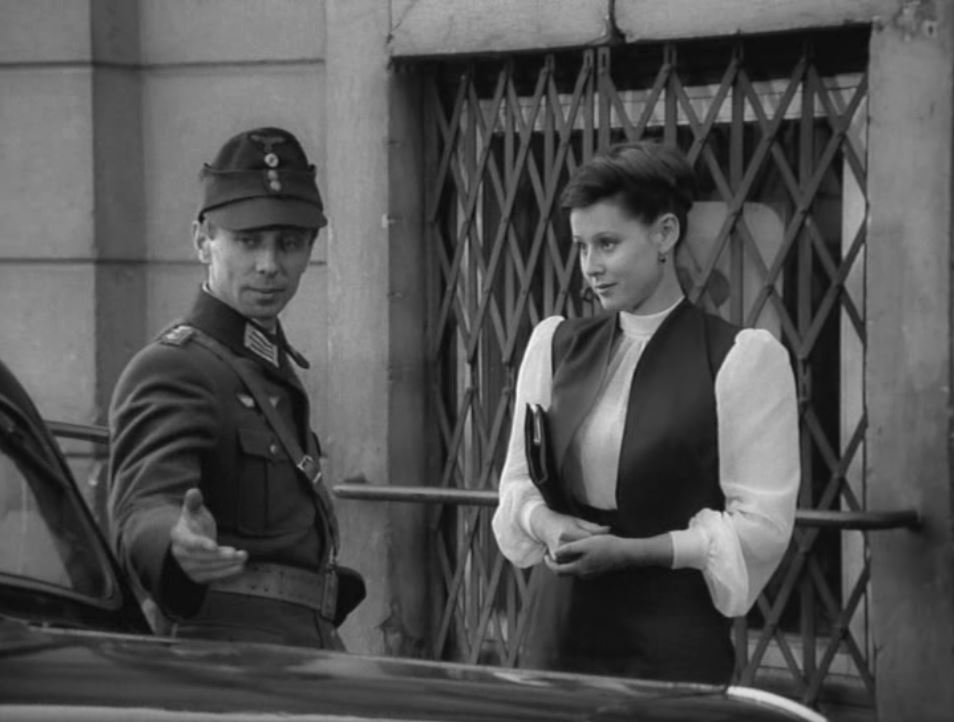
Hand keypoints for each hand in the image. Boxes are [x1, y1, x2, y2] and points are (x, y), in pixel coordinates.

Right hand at [170, 488, 247, 583]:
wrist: (191, 540)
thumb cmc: (194, 523)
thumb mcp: (194, 511)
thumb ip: (194, 502)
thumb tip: (193, 491)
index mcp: (178, 536)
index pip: (188, 542)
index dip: (200, 544)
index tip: (214, 546)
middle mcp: (181, 554)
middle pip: (200, 558)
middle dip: (219, 556)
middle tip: (236, 553)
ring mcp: (188, 567)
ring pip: (208, 568)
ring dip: (226, 564)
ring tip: (243, 557)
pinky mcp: (198, 576)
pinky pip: (212, 576)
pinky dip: (226, 573)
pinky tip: (240, 567)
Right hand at [528, 505, 609, 559]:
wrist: (545, 525)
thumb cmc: (564, 522)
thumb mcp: (578, 521)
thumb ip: (592, 527)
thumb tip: (608, 529)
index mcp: (569, 530)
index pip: (588, 539)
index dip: (599, 542)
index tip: (606, 543)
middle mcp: (561, 541)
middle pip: (582, 553)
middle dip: (593, 555)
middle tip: (602, 556)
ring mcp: (557, 550)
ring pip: (574, 561)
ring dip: (584, 563)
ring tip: (594, 561)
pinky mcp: (555, 557)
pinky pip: (567, 565)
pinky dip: (576, 566)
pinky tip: (583, 563)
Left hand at [545, 533, 673, 577]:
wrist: (626, 553)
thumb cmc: (606, 546)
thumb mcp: (586, 543)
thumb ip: (570, 548)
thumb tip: (556, 552)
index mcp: (579, 568)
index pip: (558, 571)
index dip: (549, 563)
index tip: (545, 555)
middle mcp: (584, 574)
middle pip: (564, 572)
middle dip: (557, 563)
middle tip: (552, 553)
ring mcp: (591, 573)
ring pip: (573, 570)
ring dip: (566, 562)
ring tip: (564, 549)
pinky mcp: (597, 570)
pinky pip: (581, 568)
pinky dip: (575, 561)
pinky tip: (578, 551)